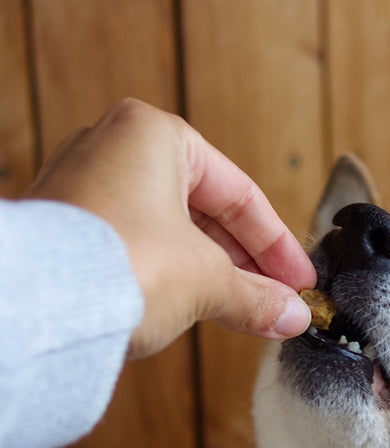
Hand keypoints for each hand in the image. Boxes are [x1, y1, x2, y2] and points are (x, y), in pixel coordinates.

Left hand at [27, 99, 315, 357]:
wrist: (34, 306)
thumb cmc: (114, 264)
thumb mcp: (205, 280)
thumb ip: (254, 295)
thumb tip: (289, 314)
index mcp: (153, 133)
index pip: (238, 192)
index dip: (276, 243)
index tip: (298, 278)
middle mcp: (111, 148)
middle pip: (201, 210)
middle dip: (242, 263)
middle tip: (274, 300)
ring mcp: (80, 187)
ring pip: (165, 230)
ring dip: (206, 272)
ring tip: (240, 312)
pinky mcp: (61, 227)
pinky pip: (130, 246)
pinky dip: (164, 274)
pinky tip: (188, 309)